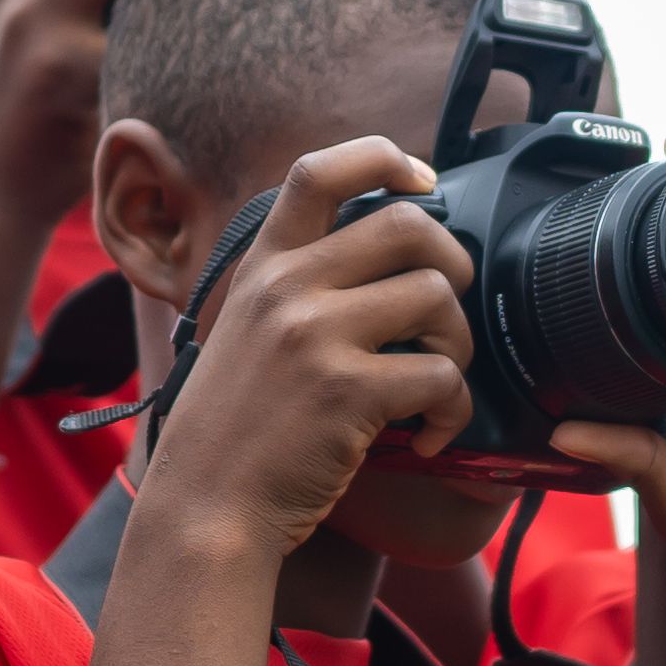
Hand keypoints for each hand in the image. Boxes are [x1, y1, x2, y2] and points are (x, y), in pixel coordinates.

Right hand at [135, 140, 475, 568]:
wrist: (206, 507)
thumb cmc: (235, 429)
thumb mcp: (246, 331)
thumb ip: (296, 288)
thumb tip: (383, 260)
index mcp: (262, 266)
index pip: (319, 171)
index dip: (383, 157)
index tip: (421, 180)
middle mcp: (286, 287)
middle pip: (407, 225)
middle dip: (452, 260)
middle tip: (446, 309)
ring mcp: (316, 336)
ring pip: (437, 296)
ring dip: (458, 343)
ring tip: (437, 383)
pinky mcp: (347, 391)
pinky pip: (442, 376)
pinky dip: (453, 410)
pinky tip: (428, 436)